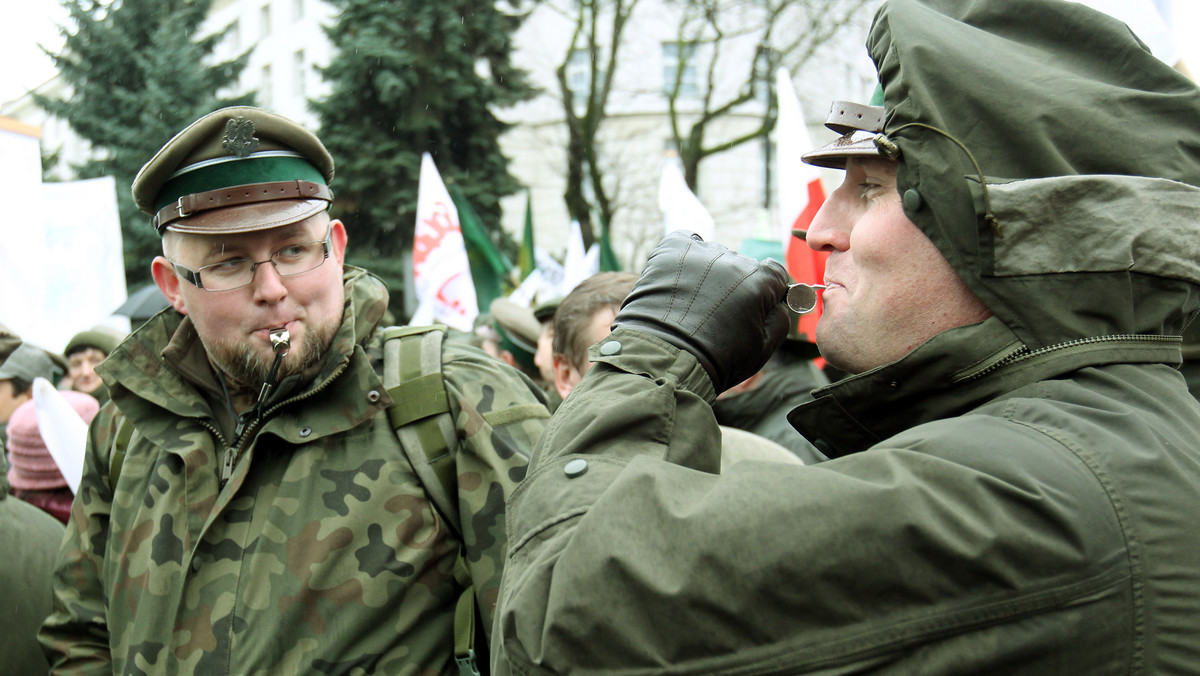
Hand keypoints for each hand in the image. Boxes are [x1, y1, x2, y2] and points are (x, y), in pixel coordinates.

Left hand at [613, 231, 791, 391]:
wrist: (665, 360)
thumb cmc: (716, 360)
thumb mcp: (763, 348)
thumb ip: (779, 319)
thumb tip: (779, 302)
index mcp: (760, 281)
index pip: (774, 273)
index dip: (767, 291)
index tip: (752, 307)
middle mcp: (733, 260)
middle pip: (742, 266)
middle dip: (734, 287)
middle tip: (715, 315)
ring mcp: (702, 253)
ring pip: (714, 257)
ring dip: (708, 274)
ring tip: (691, 305)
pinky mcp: (671, 252)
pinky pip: (685, 242)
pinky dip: (685, 255)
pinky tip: (679, 278)